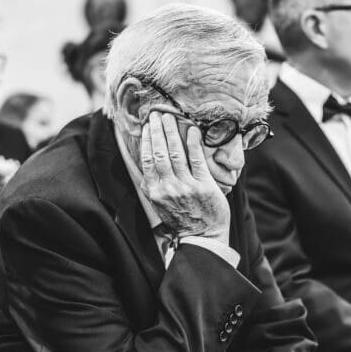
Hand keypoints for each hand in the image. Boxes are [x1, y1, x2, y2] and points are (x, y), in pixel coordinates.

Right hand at [141, 111, 230, 243]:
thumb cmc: (182, 219)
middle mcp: (168, 188)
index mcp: (154, 192)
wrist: (203, 237)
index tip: (147, 126)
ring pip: (176, 154)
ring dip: (172, 133)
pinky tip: (192, 130)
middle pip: (159, 153)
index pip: (147, 160)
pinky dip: (193, 143)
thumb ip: (153, 185)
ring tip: (170, 118)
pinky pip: (196, 160)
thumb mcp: (160, 204)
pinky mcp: (203, 187)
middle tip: (157, 114)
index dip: (147, 140)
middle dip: (157, 131)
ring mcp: (186, 187)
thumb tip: (147, 161)